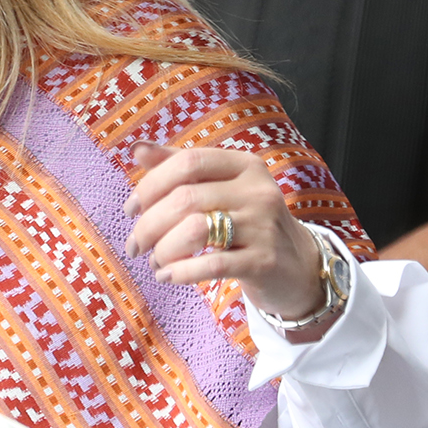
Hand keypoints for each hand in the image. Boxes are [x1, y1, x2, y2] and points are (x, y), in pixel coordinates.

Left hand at [123, 142, 327, 324]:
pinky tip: (168, 276)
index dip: (151, 184)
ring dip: (163, 249)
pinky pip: (212, 265)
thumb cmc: (248, 224)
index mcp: (245, 165)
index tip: (131, 209)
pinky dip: (181, 272)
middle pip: (186, 198)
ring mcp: (264, 225)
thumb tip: (138, 150)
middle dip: (149, 224)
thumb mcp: (221, 190)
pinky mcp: (264, 261)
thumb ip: (181, 168)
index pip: (189, 161)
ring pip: (195, 230)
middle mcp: (257, 190)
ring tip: (154, 262)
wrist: (297, 267)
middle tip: (135, 245)